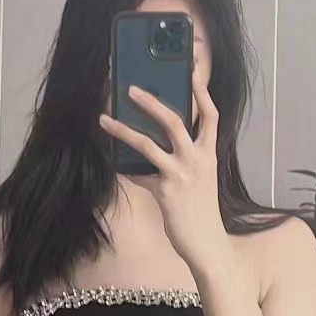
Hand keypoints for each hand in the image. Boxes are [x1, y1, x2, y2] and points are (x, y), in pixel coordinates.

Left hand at [99, 67, 229, 277]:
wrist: (207, 243)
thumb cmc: (201, 209)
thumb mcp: (202, 177)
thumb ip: (188, 158)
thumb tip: (161, 140)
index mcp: (209, 154)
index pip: (210, 116)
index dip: (202, 93)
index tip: (193, 72)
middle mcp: (197, 160)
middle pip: (175, 121)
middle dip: (151, 102)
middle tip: (131, 89)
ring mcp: (181, 175)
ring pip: (148, 144)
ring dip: (123, 130)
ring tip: (104, 119)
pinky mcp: (165, 192)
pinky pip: (138, 174)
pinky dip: (125, 167)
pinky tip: (113, 161)